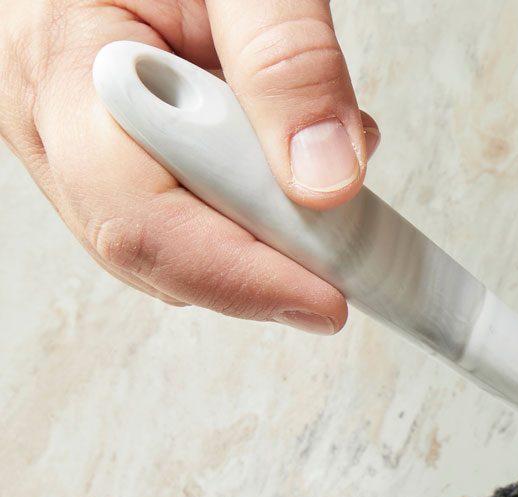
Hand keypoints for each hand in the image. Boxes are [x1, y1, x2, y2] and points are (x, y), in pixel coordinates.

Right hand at [0, 0, 375, 330]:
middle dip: (263, 257)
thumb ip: (288, 59)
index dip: (242, 277)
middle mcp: (45, 109)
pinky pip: (174, 201)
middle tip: (354, 236)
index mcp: (65, 62)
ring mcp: (63, 129)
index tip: (331, 298)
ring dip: (259, 223)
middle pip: (154, 248)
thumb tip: (329, 179)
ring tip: (311, 154)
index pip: (139, 221)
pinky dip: (246, 197)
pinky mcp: (99, 138)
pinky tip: (281, 149)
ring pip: (168, 236)